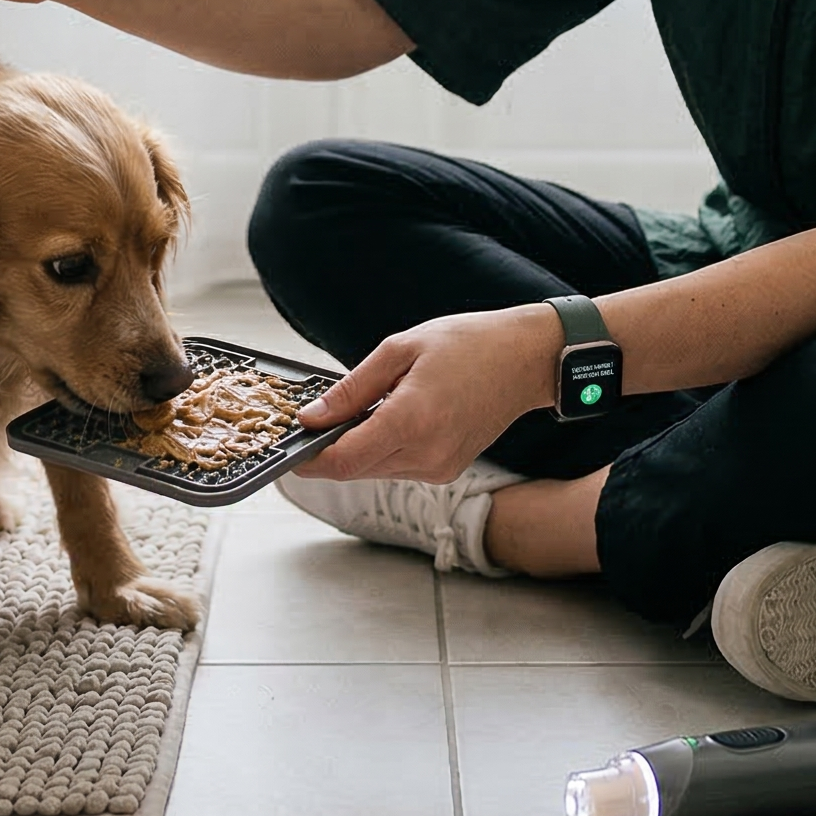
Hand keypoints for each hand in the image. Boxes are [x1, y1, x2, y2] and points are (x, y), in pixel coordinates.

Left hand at [289, 305, 559, 483]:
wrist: (524, 360)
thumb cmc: (468, 345)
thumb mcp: (400, 349)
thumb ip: (352, 389)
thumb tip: (313, 417)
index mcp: (412, 421)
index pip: (344, 461)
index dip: (310, 460)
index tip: (291, 448)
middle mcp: (426, 453)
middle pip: (355, 470)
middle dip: (331, 450)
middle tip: (320, 419)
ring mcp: (439, 467)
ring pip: (375, 470)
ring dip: (359, 447)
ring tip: (368, 408)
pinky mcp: (446, 470)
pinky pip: (398, 467)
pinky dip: (384, 447)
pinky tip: (395, 417)